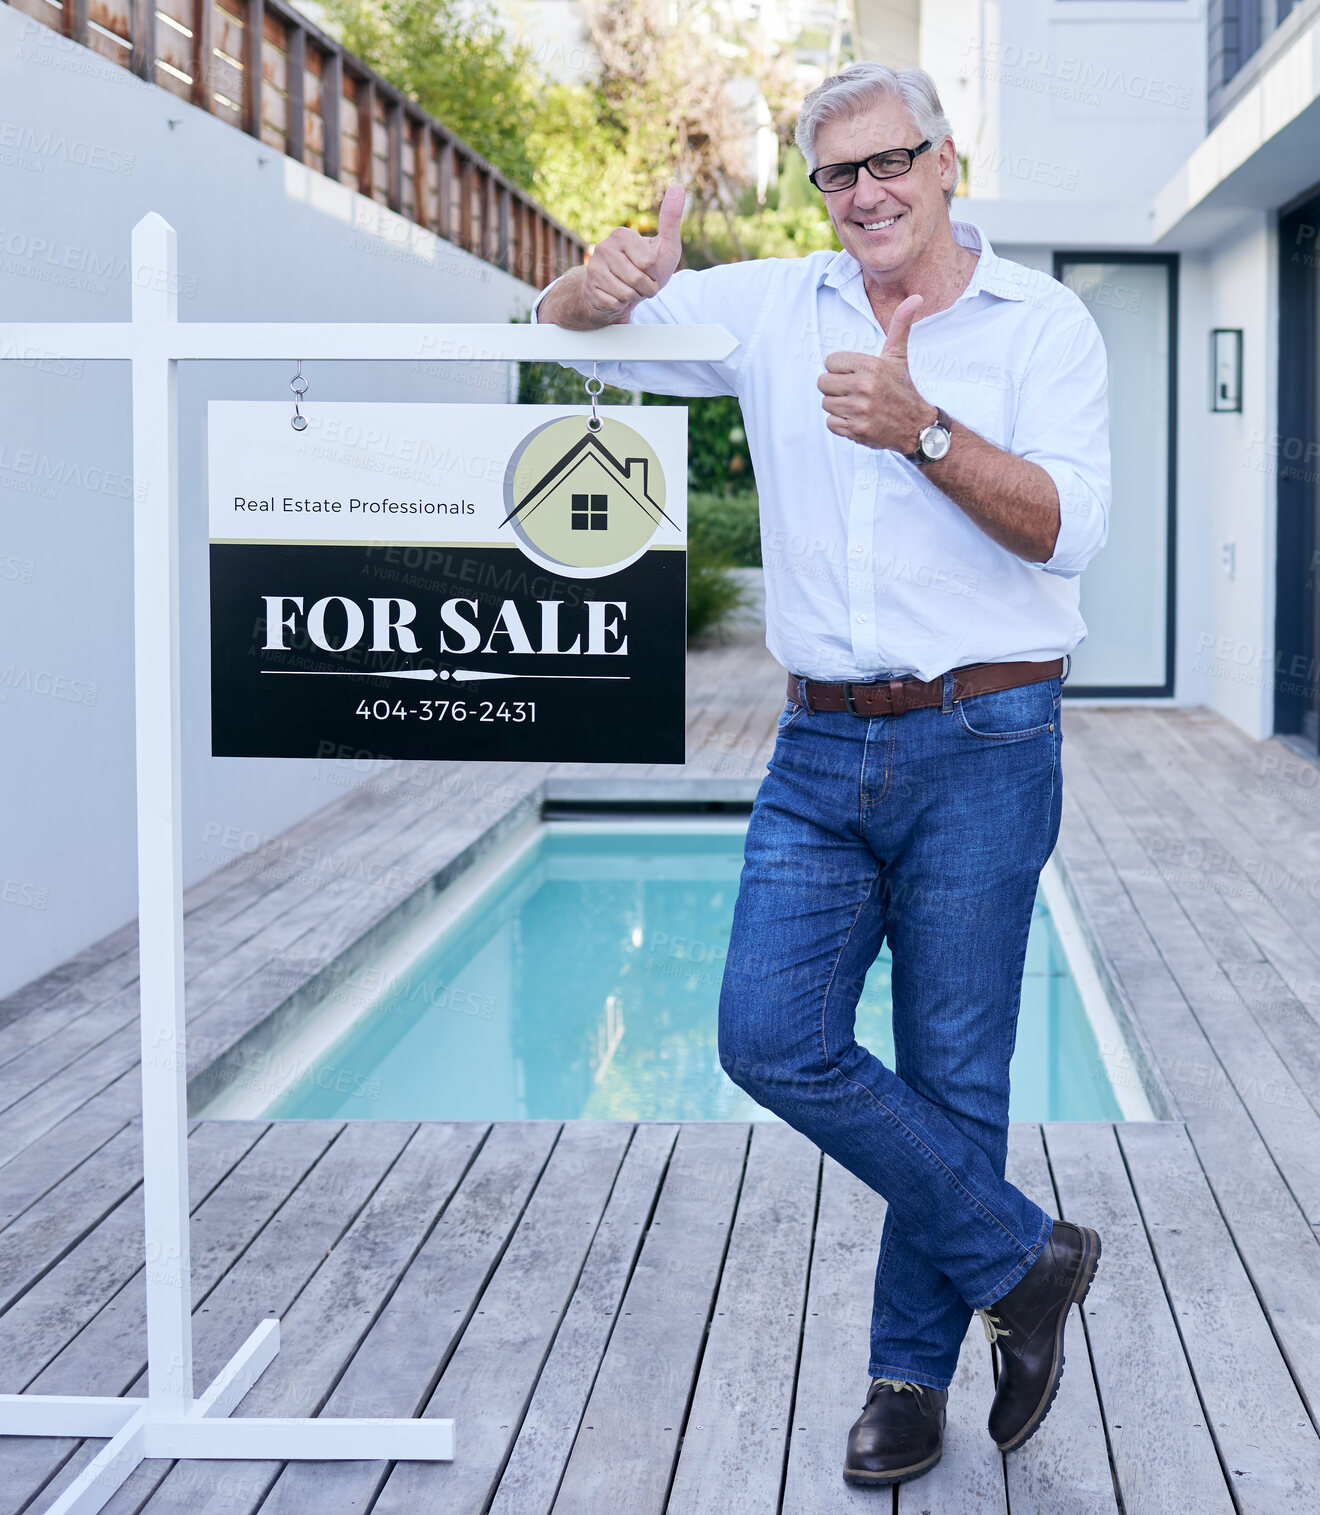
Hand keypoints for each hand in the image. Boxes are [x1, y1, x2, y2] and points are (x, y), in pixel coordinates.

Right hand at [580, 184, 684, 323]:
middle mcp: (603, 247)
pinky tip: (617, 297)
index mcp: (621, 234)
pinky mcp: (589, 288)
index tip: (649, 269)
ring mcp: (593, 268)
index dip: (654, 272)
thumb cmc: (648, 268)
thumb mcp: (665, 245)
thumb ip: (671, 220)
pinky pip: (614, 304)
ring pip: (625, 294)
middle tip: (641, 282)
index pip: (648, 261)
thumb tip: (678, 187)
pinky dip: (621, 306)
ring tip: (630, 289)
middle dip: (646, 288)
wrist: (622, 292)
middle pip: (637, 279)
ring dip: (634, 298)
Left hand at [817, 294, 935, 452]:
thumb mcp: (898, 355)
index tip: (857, 374)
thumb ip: (900, 325)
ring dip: (839, 405)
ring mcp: (859, 410)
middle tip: (855, 391)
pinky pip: (831, 423)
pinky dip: (841, 423)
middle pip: (823, 383)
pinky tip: (858, 419)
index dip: (841, 368)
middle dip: (836, 387)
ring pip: (826, 403)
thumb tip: (916, 297)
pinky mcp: (856, 430)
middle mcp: (864, 387)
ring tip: (859, 405)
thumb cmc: (903, 388)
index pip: (830, 362)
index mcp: (871, 366)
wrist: (916, 426)